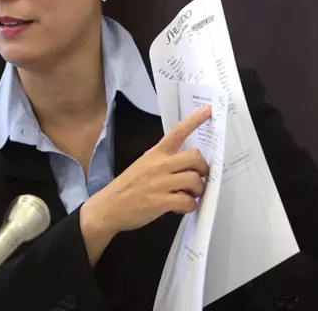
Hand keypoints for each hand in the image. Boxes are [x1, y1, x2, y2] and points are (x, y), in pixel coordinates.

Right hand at [82, 105, 211, 238]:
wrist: (109, 207)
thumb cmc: (128, 186)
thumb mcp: (143, 164)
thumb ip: (163, 161)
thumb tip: (188, 165)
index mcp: (156, 153)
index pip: (177, 132)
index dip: (195, 120)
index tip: (208, 110)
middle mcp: (160, 165)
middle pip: (195, 157)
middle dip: (203, 169)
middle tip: (198, 177)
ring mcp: (160, 183)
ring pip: (195, 180)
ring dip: (197, 191)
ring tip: (188, 196)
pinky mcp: (160, 202)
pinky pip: (187, 201)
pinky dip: (189, 206)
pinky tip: (181, 207)